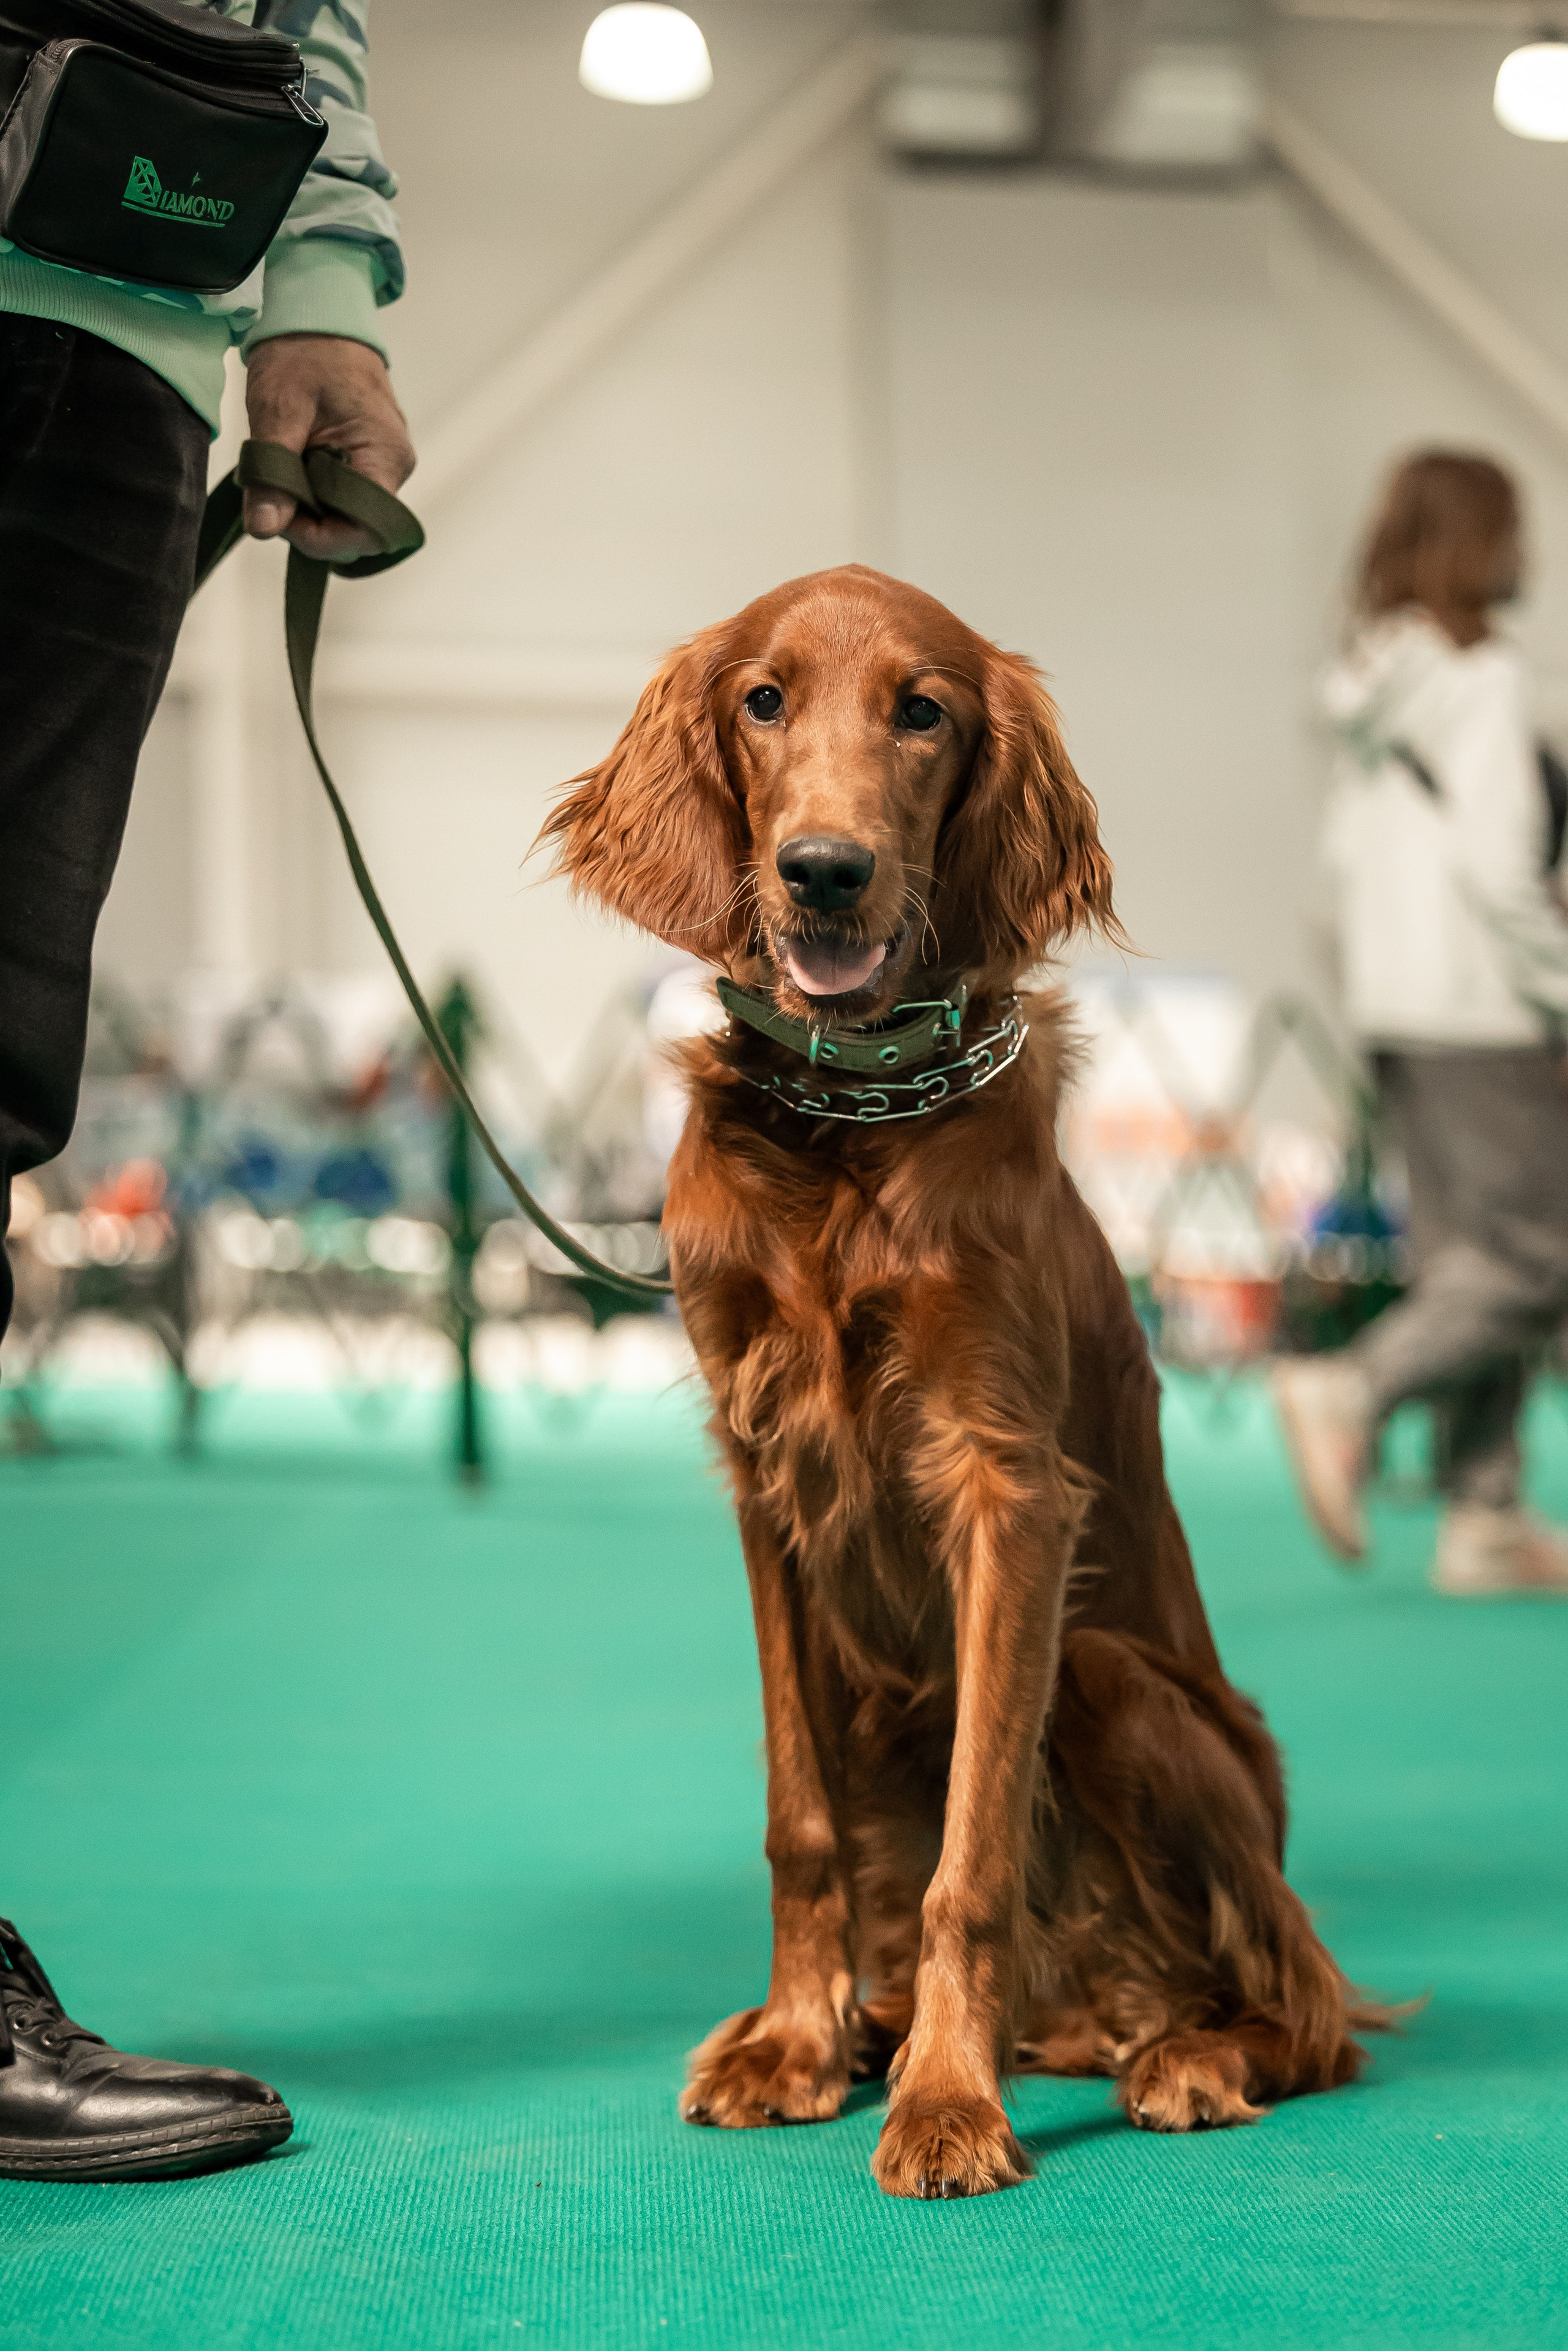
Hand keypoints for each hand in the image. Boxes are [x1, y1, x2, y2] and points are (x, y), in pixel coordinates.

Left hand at [243, 334, 414, 562]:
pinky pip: (345, 496)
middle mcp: (394, 466)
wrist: (319, 315)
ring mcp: (385, 464)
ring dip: (311, 509)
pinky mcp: (370, 461)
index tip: (280, 520)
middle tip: (270, 496)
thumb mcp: (278, 410)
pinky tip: (293, 469)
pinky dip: (315, 494)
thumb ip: (272, 473)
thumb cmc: (304, 352)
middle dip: (311, 525)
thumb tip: (263, 527)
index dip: (324, 538)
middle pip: (358, 529)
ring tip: (280, 475)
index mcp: (384, 455)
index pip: (367, 529)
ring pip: (349, 516)